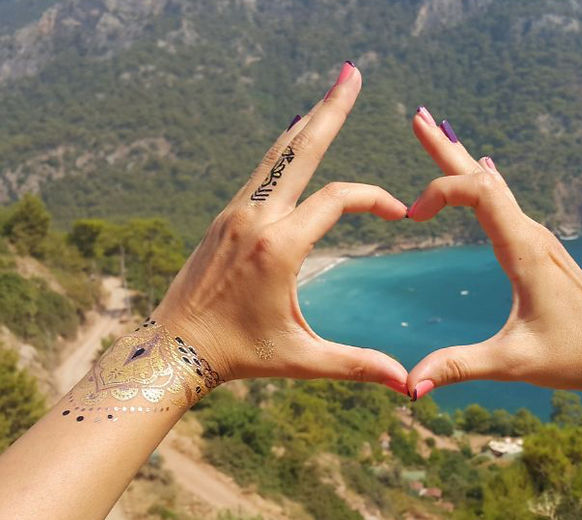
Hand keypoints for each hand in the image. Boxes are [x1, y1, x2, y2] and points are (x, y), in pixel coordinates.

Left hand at [151, 62, 408, 392]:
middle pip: (301, 149)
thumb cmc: (239, 355)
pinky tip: (292, 138)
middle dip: (331, 109)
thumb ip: (357, 365)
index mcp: (279, 247)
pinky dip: (283, 149)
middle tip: (351, 71)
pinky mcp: (224, 217)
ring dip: (306, 123)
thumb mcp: (303, 360)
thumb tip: (408, 386)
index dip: (374, 199)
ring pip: (276, 154)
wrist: (173, 347)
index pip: (338, 199)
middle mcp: (256, 218)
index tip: (398, 215)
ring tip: (328, 95)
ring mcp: (235, 213)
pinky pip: (260, 171)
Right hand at [404, 107, 581, 401]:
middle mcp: (532, 233)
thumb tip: (409, 385)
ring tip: (438, 134)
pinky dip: (481, 183)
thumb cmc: (574, 357)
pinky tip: (485, 173)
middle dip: (445, 148)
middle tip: (417, 117)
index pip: (478, 190)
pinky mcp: (540, 249)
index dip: (440, 191)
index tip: (411, 217)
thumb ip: (459, 366)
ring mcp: (538, 238)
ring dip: (461, 161)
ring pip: (494, 186)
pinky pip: (505, 203)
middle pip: (483, 176)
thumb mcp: (512, 363)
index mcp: (524, 249)